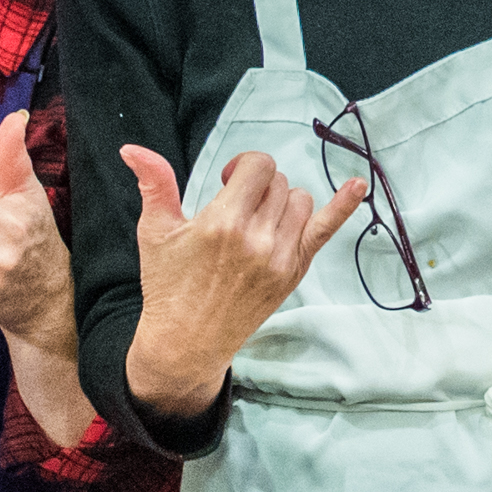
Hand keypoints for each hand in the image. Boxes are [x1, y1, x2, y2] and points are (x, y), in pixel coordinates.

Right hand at [120, 144, 366, 416]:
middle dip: (258, 186)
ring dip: (281, 201)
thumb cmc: (168, 285)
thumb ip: (154, 184)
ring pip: (299, 200)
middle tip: (235, 206)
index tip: (227, 181)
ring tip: (257, 219)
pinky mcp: (294, 273)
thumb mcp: (155, 232)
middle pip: (278, 182)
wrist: (186, 342)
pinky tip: (359, 185)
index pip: (258, 166)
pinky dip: (344, 206)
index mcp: (222, 222)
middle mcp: (257, 239)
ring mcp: (280, 258)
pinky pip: (325, 231)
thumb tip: (132, 148)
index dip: (243, 167)